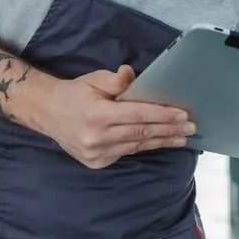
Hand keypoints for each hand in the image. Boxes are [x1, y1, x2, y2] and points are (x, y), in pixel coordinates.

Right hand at [38, 65, 195, 168]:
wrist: (47, 112)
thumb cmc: (75, 93)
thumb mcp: (94, 79)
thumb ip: (116, 80)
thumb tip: (134, 76)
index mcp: (97, 115)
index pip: (139, 116)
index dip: (163, 116)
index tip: (183, 115)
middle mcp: (97, 137)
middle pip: (142, 133)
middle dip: (169, 130)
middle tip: (192, 128)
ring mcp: (96, 153)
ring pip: (136, 146)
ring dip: (162, 141)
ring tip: (182, 137)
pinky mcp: (96, 162)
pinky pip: (126, 153)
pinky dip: (144, 147)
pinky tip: (160, 142)